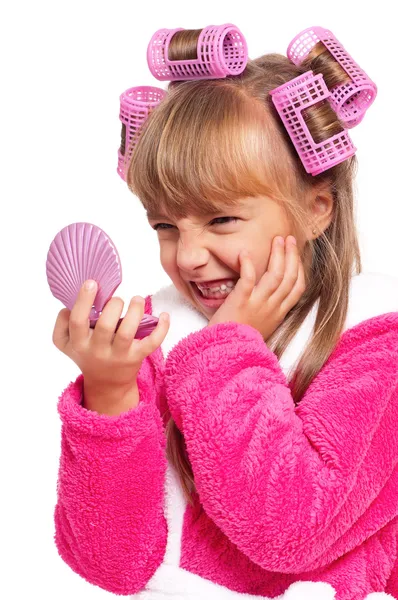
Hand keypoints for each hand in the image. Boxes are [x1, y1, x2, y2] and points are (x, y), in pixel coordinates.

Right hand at [52, 280, 169, 393]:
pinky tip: (164, 315)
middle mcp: (98, 351)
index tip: (92, 282)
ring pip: (127, 333)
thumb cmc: (87, 354)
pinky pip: (151, 343)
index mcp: (79, 343)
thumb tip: (68, 306)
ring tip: (137, 299)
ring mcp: (119, 355)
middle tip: (118, 299)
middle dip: (113, 306)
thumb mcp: (66, 343)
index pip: (78, 322)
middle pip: (105, 326)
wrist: (106, 384)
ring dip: (134, 312)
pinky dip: (161, 329)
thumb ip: (61, 324)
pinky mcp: (137, 357)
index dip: (84, 301)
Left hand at [208, 236, 305, 340]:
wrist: (225, 351)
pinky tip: (245, 252)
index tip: (296, 255)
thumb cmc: (240, 337)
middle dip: (291, 255)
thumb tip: (271, 294)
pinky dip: (247, 264)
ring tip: (276, 240)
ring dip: (277, 255)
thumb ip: (268, 310)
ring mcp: (258, 304)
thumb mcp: (262, 326)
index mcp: (279, 314)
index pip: (298, 288)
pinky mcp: (241, 301)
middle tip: (288, 239)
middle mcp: (272, 308)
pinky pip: (248, 279)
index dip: (299, 269)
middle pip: (289, 277)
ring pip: (275, 275)